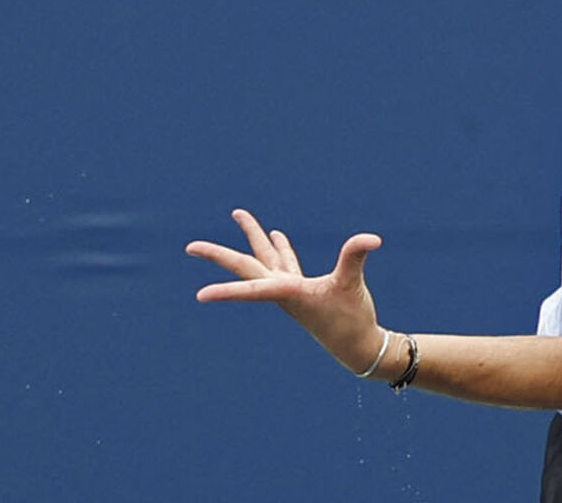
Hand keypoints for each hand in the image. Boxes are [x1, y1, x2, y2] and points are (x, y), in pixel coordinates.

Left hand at [186, 208, 386, 373]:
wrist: (358, 346)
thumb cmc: (351, 319)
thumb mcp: (352, 285)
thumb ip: (356, 257)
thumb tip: (372, 239)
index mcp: (288, 292)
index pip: (251, 289)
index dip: (226, 291)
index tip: (200, 296)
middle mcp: (282, 290)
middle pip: (245, 267)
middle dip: (219, 255)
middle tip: (190, 247)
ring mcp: (290, 289)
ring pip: (265, 259)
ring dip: (254, 238)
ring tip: (239, 215)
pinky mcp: (303, 289)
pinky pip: (285, 263)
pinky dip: (280, 248)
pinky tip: (276, 235)